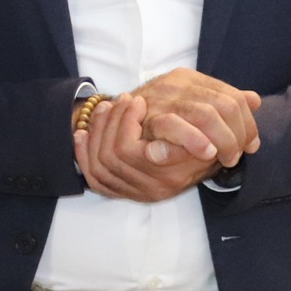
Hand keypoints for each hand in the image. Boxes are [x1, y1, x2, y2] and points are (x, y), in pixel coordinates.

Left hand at [74, 94, 217, 202]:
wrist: (208, 160)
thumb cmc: (207, 142)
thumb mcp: (203, 136)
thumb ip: (186, 136)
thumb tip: (163, 145)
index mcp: (167, 177)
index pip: (127, 150)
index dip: (126, 122)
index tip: (138, 102)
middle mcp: (149, 189)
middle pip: (109, 153)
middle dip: (113, 119)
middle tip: (125, 98)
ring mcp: (133, 192)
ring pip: (99, 162)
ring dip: (99, 129)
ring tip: (108, 105)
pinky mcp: (120, 192)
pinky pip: (92, 176)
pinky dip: (83, 152)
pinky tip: (83, 134)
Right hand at [128, 68, 261, 168]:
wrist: (111, 119)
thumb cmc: (154, 118)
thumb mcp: (189, 107)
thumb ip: (220, 103)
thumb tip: (256, 100)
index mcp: (190, 78)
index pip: (233, 96)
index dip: (248, 123)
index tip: (252, 145)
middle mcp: (178, 83)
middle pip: (226, 105)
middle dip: (239, 134)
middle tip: (238, 156)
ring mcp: (163, 98)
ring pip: (207, 113)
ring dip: (224, 140)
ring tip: (226, 160)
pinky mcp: (148, 116)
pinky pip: (175, 125)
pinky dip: (194, 140)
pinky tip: (207, 153)